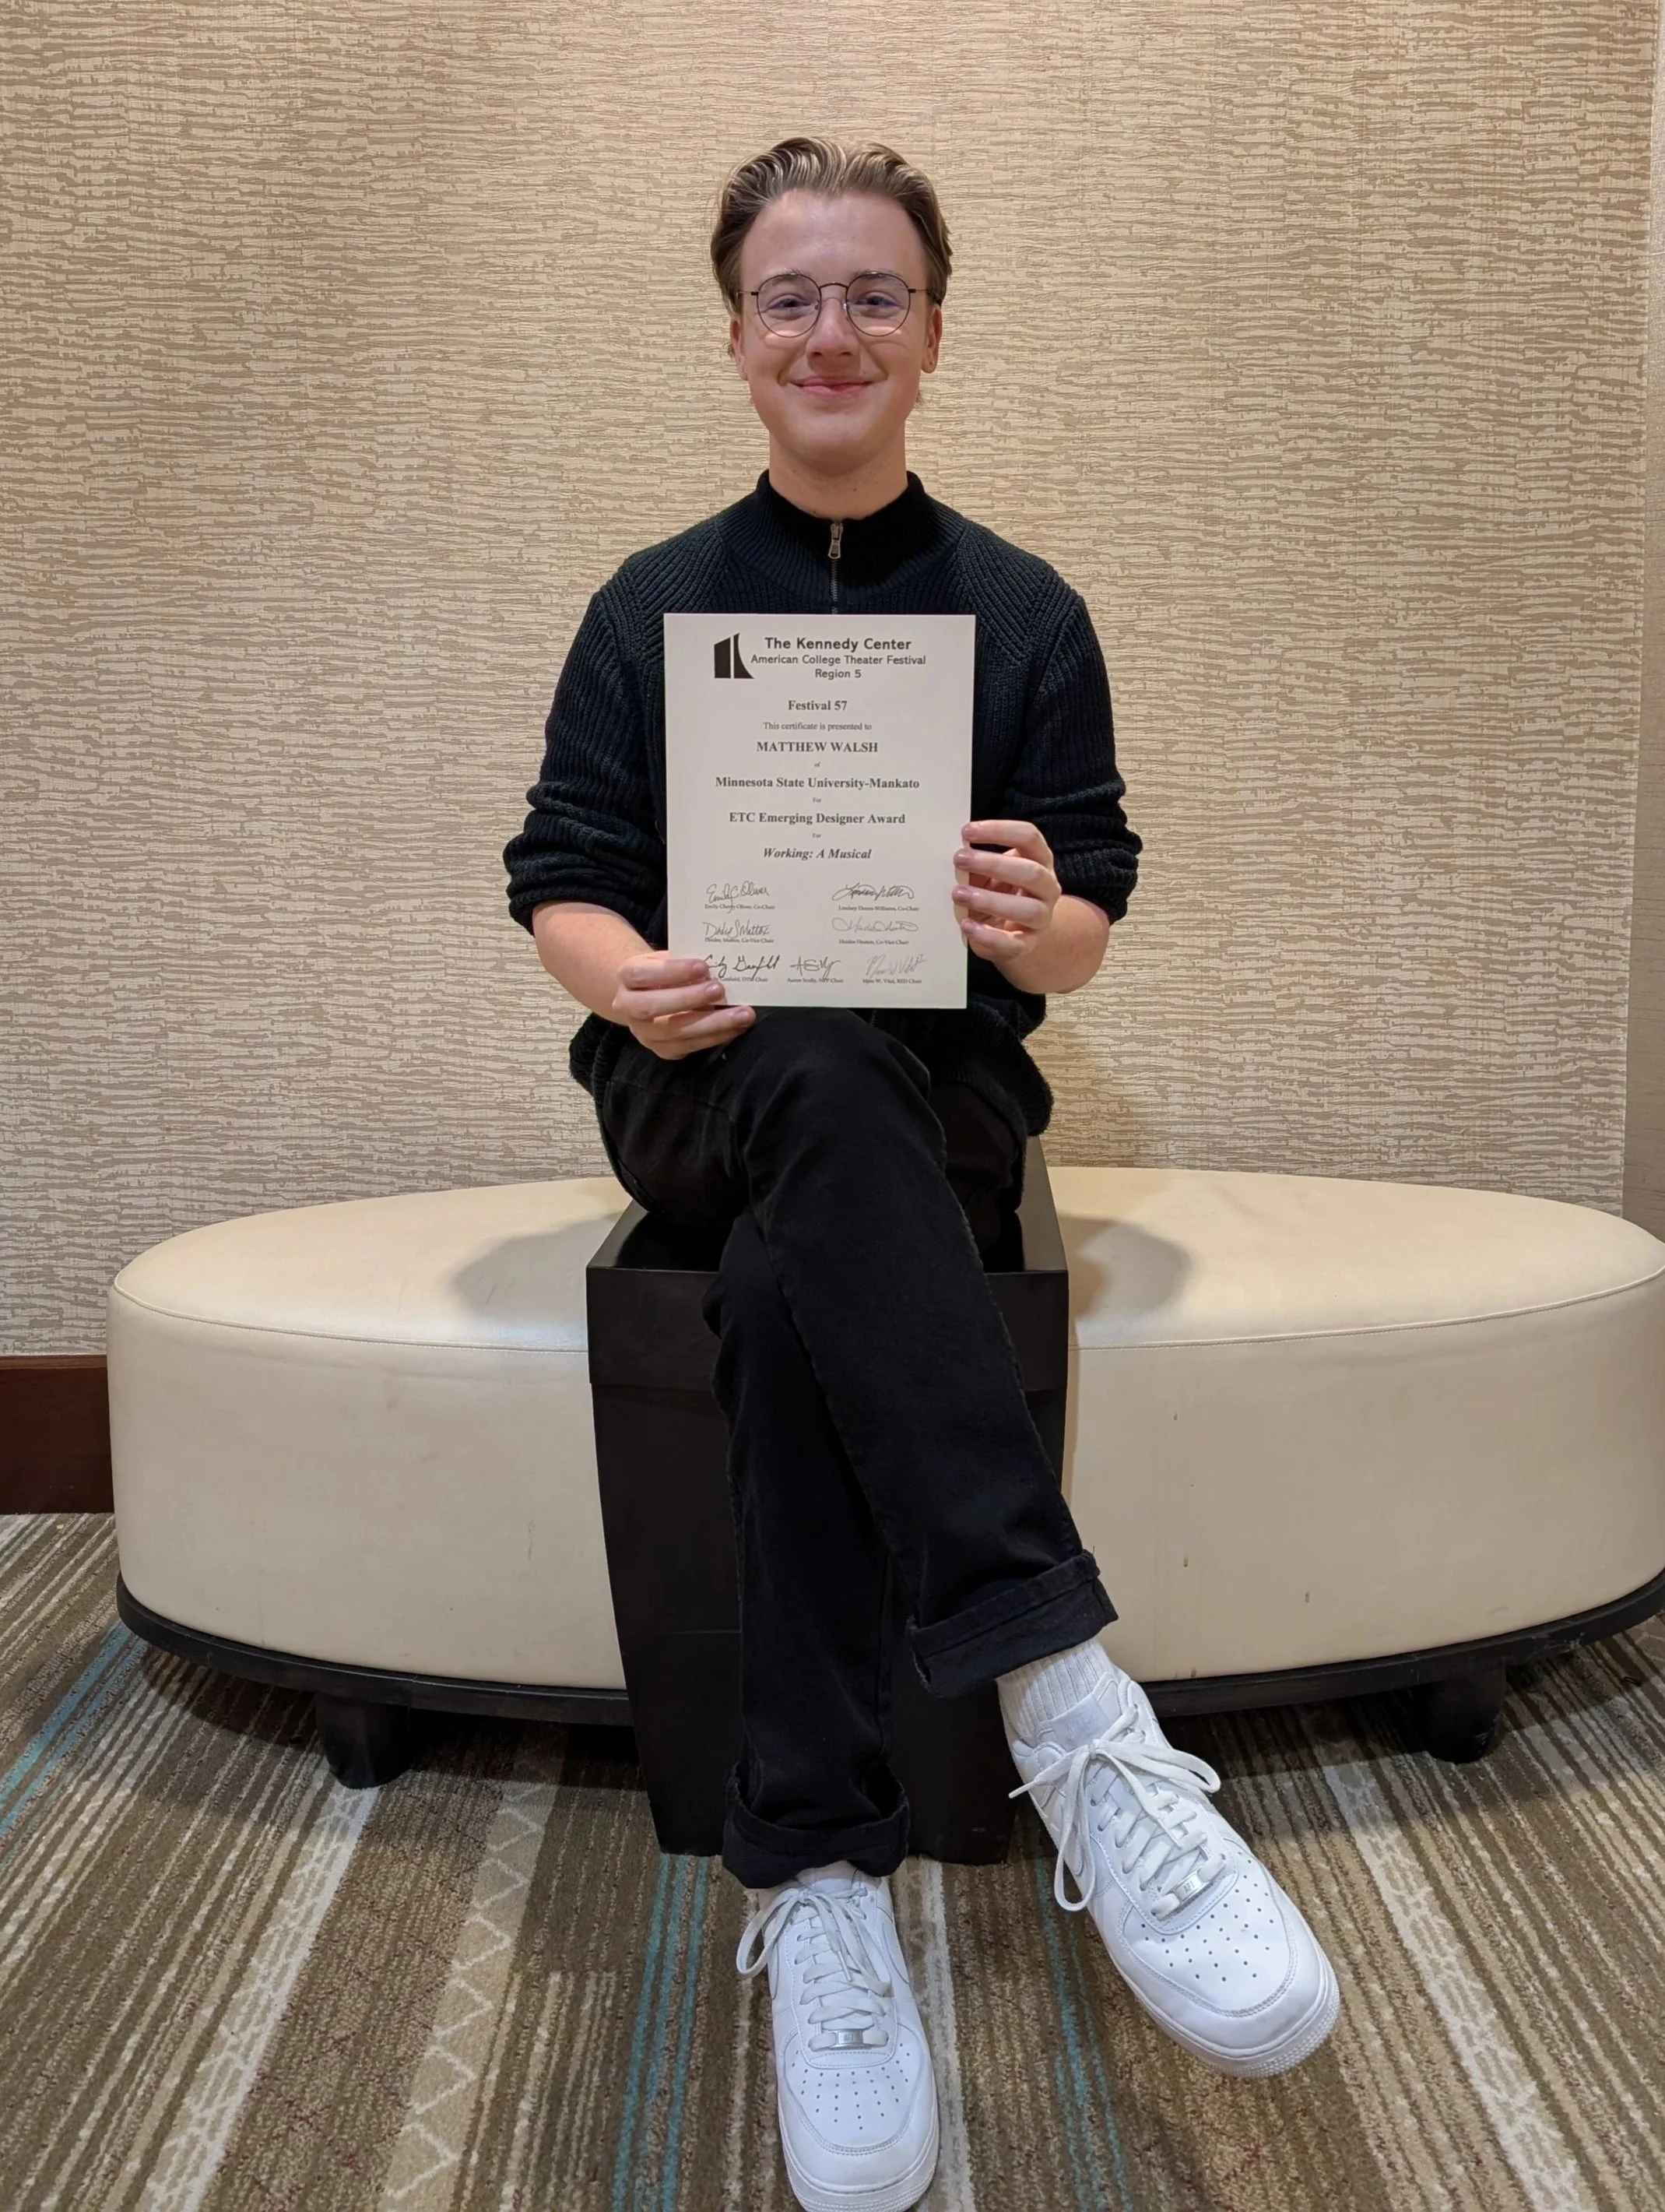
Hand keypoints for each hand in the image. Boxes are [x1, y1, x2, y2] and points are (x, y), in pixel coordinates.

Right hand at [612, 952, 754, 1059]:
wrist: (647, 996)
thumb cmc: (664, 972)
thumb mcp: (667, 959)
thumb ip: (684, 962)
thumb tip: (720, 965)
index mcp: (626, 977)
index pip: (642, 974)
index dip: (672, 971)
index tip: (702, 966)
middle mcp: (628, 1007)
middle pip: (652, 1006)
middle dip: (689, 998)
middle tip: (720, 989)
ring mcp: (644, 1032)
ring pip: (673, 1032)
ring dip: (711, 1023)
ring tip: (742, 1014)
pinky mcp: (662, 1050)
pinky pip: (689, 1047)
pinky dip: (715, 1037)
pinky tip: (736, 1027)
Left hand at [952, 819, 1060, 967]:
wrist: (1016, 935)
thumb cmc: (1000, 895)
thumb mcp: (990, 875)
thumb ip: (977, 864)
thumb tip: (955, 855)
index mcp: (1039, 860)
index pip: (1029, 836)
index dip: (1000, 830)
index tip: (967, 831)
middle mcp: (1047, 887)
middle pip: (1031, 871)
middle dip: (993, 863)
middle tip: (959, 859)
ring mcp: (1042, 917)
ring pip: (1027, 909)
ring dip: (990, 900)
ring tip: (958, 894)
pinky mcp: (1028, 944)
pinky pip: (1013, 943)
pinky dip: (988, 935)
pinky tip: (966, 926)